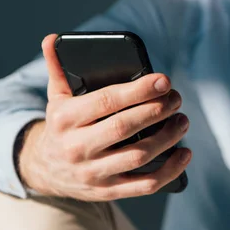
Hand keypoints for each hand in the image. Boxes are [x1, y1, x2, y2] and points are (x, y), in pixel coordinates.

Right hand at [18, 34, 191, 200]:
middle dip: (156, 110)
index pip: (106, 101)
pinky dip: (169, 170)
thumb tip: (53, 39)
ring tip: (182, 121)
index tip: (164, 80)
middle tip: (176, 98)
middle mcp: (76, 148)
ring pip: (138, 156)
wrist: (44, 170)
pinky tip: (184, 154)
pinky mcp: (108, 191)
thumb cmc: (61, 126)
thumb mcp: (55, 98)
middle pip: (124, 128)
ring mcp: (93, 173)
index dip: (139, 90)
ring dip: (167, 138)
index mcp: (65, 119)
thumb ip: (57, 69)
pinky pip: (144, 185)